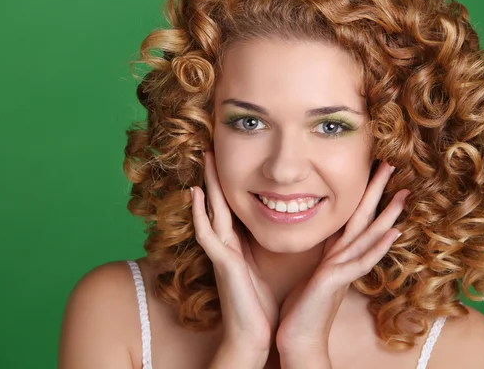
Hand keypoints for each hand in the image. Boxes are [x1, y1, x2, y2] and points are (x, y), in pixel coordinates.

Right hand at [191, 151, 277, 360]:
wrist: (254, 335)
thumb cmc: (261, 304)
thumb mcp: (267, 266)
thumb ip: (268, 245)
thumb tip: (288, 222)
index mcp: (237, 244)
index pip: (232, 207)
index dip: (229, 184)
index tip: (231, 160)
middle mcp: (225, 245)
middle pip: (219, 202)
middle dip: (216, 176)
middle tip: (212, 148)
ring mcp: (220, 253)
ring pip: (211, 211)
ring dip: (207, 185)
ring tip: (206, 159)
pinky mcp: (221, 263)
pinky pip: (206, 233)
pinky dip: (199, 214)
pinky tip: (195, 194)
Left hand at [276, 162, 408, 356]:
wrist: (297, 339)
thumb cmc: (301, 307)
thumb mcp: (311, 273)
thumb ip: (321, 255)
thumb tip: (322, 238)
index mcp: (335, 254)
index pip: (352, 218)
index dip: (363, 195)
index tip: (372, 171)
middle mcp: (343, 259)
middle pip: (365, 220)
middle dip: (378, 193)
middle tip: (393, 166)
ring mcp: (343, 270)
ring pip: (368, 236)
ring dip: (387, 215)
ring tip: (404, 194)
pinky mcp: (336, 281)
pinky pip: (361, 261)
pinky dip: (377, 247)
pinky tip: (393, 233)